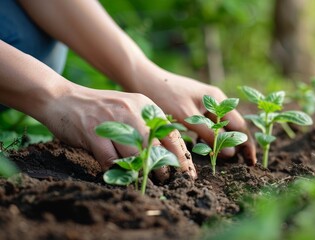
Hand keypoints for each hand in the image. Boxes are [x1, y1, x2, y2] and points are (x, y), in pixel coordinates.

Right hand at [38, 84, 196, 179]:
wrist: (62, 98)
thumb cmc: (100, 109)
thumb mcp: (129, 109)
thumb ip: (146, 126)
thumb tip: (168, 154)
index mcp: (145, 106)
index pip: (170, 133)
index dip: (181, 156)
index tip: (188, 173)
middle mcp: (132, 111)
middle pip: (156, 147)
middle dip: (163, 168)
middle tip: (165, 180)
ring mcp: (113, 121)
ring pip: (135, 156)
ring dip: (141, 173)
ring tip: (143, 180)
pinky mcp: (93, 133)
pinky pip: (111, 161)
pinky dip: (116, 171)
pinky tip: (116, 174)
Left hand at [140, 71, 256, 165]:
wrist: (143, 79)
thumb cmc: (165, 96)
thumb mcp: (188, 117)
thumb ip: (210, 135)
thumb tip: (231, 153)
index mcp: (218, 100)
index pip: (240, 126)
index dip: (247, 145)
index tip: (251, 163)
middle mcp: (215, 100)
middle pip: (234, 126)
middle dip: (240, 145)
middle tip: (244, 165)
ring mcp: (205, 103)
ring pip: (221, 127)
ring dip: (227, 143)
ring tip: (230, 160)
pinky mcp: (194, 108)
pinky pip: (209, 125)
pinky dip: (213, 138)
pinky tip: (211, 149)